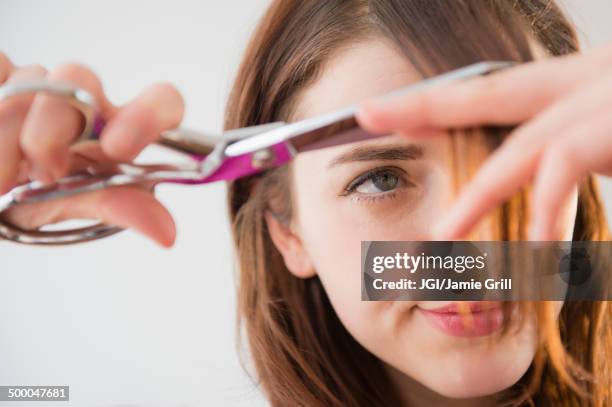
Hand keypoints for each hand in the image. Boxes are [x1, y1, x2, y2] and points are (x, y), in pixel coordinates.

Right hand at [0, 53, 183, 246]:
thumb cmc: (36, 193)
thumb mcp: (73, 202)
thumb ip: (117, 206)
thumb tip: (167, 232)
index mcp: (118, 128)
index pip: (161, 100)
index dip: (147, 115)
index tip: (118, 148)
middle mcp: (85, 99)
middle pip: (78, 76)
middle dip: (52, 126)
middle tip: (45, 173)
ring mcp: (40, 81)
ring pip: (26, 84)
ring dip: (7, 139)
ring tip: (4, 180)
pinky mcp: (3, 74)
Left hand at [356, 43, 611, 240]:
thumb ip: (579, 149)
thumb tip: (550, 175)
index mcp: (578, 83)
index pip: (494, 92)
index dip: (439, 102)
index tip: (387, 112)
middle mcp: (585, 80)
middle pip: (488, 94)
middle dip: (423, 107)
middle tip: (365, 113)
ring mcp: (601, 98)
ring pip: (518, 149)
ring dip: (476, 197)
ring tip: (442, 236)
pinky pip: (564, 169)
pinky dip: (546, 215)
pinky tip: (536, 251)